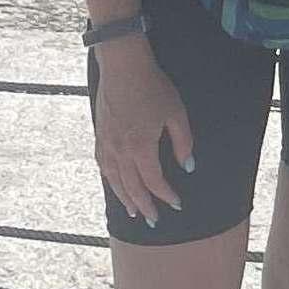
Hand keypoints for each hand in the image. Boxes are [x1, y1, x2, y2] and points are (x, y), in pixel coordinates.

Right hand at [91, 40, 195, 225]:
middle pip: (133, 187)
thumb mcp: (176, 113)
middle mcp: (120, 152)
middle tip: (154, 220)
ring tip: (134, 211)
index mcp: (141, 148)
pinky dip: (111, 181)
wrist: (124, 68)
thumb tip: (188, 166)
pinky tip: (115, 185)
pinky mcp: (100, 137)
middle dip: (146, 205)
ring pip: (115, 181)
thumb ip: (183, 142)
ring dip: (125, 198)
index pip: (154, 182)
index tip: (177, 204)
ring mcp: (107, 145)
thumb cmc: (153, 87)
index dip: (166, 195)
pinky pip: (104, 167)